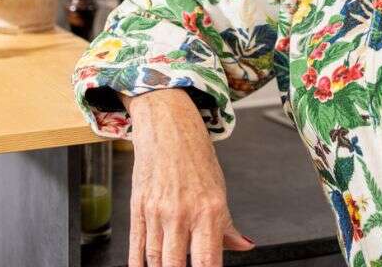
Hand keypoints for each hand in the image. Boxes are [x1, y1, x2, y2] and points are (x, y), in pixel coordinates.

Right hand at [123, 90, 254, 266]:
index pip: (208, 262)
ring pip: (155, 260)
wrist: (168, 128)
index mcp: (209, 211)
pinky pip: (136, 247)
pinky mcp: (138, 208)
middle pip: (176, 266)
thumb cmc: (195, 158)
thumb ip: (228, 226)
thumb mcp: (219, 191)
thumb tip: (245, 245)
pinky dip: (138, 264)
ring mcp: (157, 212)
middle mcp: (182, 214)